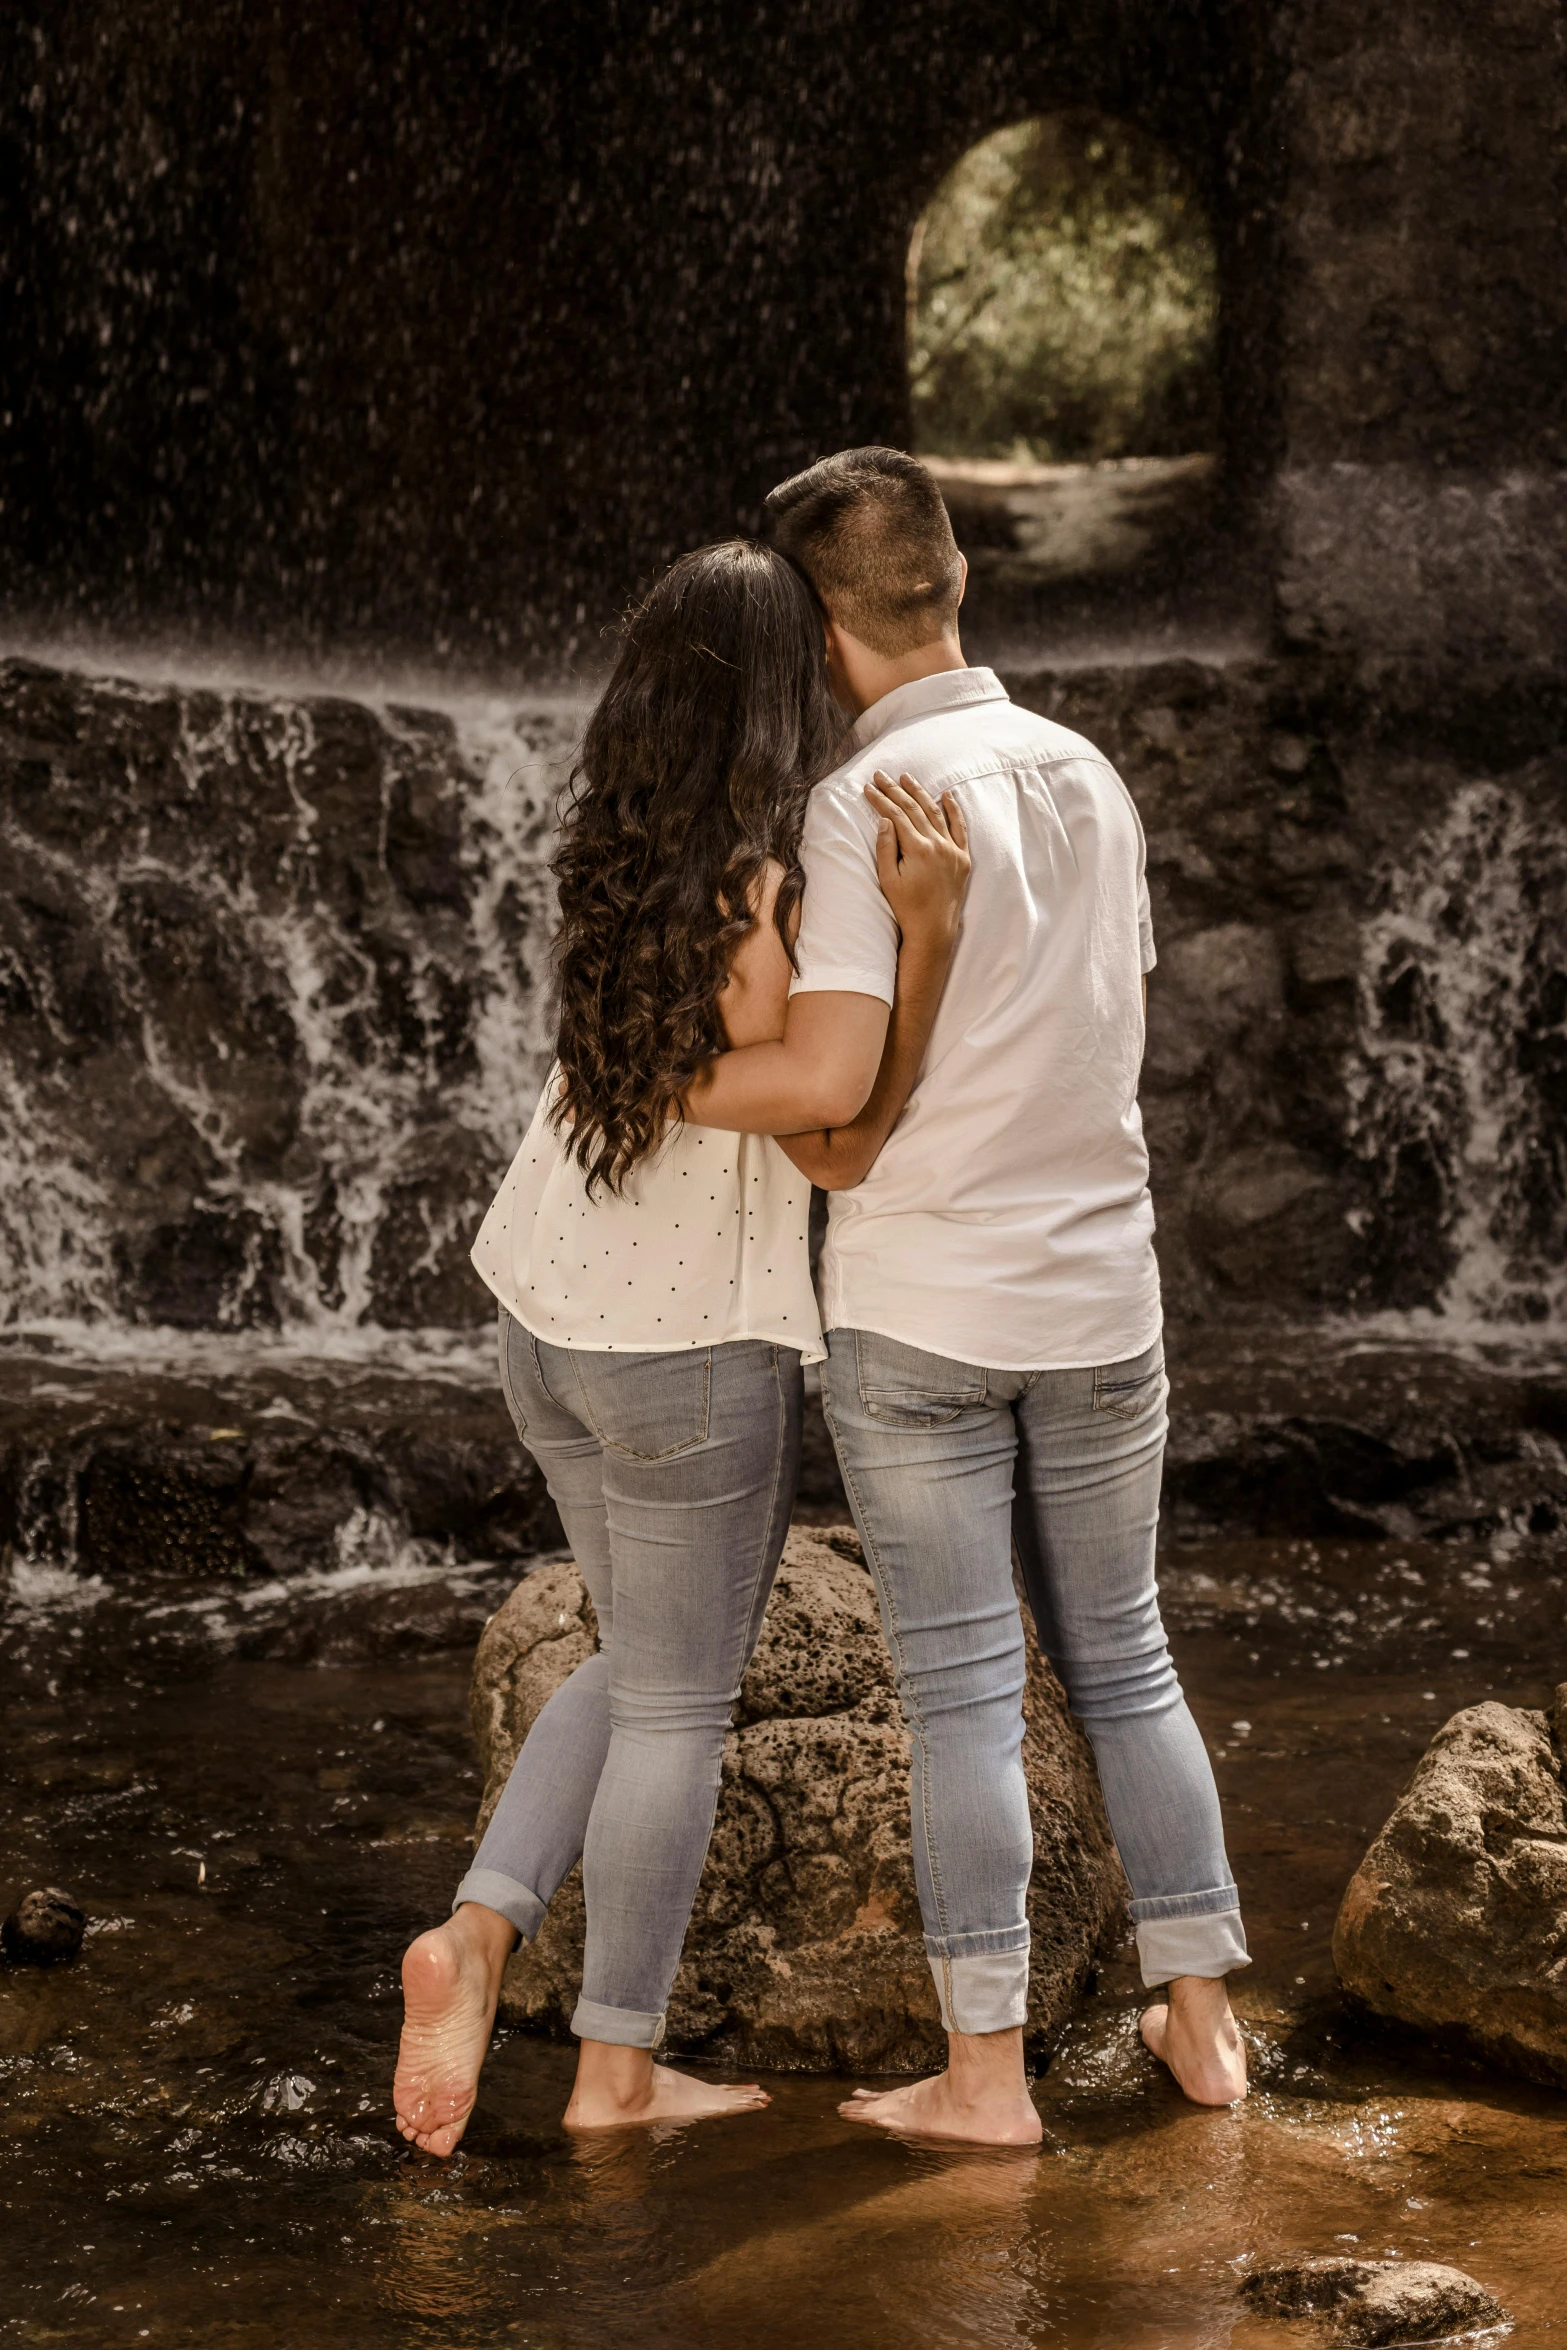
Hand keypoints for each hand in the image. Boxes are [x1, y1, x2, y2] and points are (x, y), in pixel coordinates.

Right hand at [865, 770, 970, 952]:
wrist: (933, 929)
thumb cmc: (906, 907)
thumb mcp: (888, 879)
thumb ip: (886, 847)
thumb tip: (884, 820)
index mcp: (917, 850)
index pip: (895, 816)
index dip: (880, 800)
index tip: (868, 788)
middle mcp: (937, 845)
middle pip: (913, 809)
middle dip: (895, 790)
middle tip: (881, 775)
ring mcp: (953, 850)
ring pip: (935, 812)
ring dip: (920, 793)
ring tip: (906, 778)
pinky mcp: (963, 857)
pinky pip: (960, 828)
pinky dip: (954, 809)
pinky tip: (947, 794)